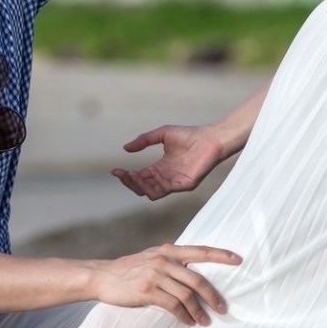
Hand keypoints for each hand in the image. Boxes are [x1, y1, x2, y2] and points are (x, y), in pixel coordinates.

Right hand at [88, 244, 240, 326]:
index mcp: (169, 250)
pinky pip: (173, 306)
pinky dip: (184, 316)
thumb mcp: (152, 257)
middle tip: (223, 309)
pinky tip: (188, 322)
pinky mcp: (147, 290)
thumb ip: (172, 261)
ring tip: (205, 322)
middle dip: (213, 296)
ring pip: (187, 295)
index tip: (239, 260)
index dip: (222, 255)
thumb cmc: (130, 270)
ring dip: (199, 311)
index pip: (201, 251)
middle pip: (198, 279)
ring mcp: (156, 275)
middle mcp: (165, 260)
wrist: (102, 277)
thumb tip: (194, 272)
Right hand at [111, 125, 226, 200]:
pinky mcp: (185, 184)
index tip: (115, 171)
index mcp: (160, 168)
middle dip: (130, 182)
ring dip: (139, 185)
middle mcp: (166, 178)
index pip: (140, 177)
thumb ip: (144, 140)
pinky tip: (149, 173)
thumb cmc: (189, 135)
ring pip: (152, 193)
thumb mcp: (162, 135)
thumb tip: (125, 148)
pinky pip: (166, 189)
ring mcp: (175, 183)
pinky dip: (155, 183)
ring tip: (132, 174)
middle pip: (143, 188)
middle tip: (122, 174)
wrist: (211, 138)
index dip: (126, 176)